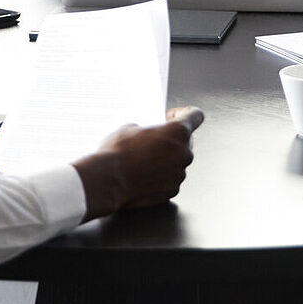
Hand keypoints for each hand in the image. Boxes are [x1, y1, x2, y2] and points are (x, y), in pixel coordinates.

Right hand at [72, 106, 203, 221]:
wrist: (106, 182)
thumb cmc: (116, 154)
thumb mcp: (129, 128)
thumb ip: (147, 129)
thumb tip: (146, 134)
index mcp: (179, 131)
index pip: (196, 115)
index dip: (184, 114)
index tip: (171, 118)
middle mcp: (185, 152)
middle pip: (186, 140)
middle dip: (172, 140)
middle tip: (153, 141)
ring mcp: (180, 173)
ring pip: (178, 161)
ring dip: (166, 160)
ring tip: (144, 161)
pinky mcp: (172, 190)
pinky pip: (171, 179)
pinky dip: (162, 177)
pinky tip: (144, 175)